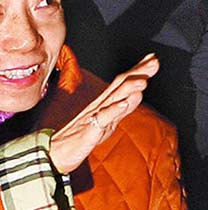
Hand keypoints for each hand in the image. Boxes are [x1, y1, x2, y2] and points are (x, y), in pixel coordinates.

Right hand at [50, 53, 158, 173]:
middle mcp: (98, 106)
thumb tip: (138, 94)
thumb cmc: (81, 137)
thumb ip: (122, 109)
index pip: (122, 83)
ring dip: (128, 88)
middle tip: (154, 61)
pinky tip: (123, 104)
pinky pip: (101, 120)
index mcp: (103, 104)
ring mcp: (93, 117)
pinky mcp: (88, 131)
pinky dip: (113, 111)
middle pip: (119, 86)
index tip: (152, 58)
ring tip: (143, 80)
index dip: (137, 70)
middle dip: (137, 73)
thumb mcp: (107, 123)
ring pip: (112, 100)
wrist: (56, 152)